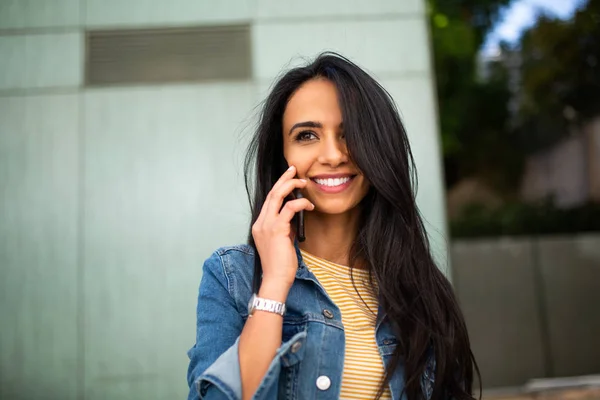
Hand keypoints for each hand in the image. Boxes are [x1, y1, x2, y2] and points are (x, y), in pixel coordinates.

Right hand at [251, 166, 313, 292]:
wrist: (275, 279)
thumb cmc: (280, 265)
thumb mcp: (281, 242)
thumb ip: (285, 228)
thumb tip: (295, 217)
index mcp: (260, 225)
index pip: (269, 201)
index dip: (278, 187)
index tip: (288, 178)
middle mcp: (260, 223)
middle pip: (271, 193)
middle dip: (283, 179)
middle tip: (294, 170)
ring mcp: (266, 225)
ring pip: (277, 196)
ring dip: (291, 186)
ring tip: (304, 183)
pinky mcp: (277, 229)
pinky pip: (290, 208)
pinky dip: (301, 203)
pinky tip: (309, 206)